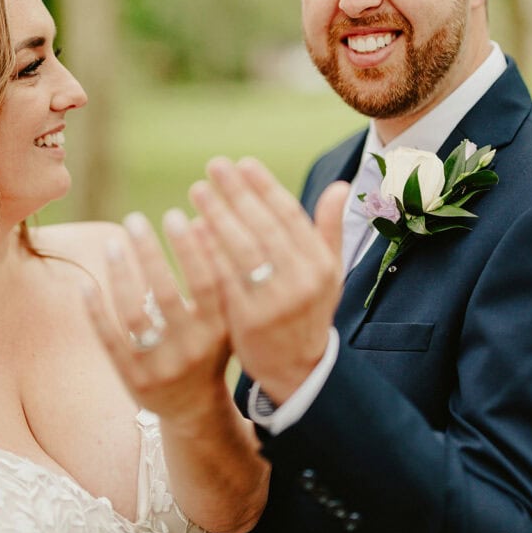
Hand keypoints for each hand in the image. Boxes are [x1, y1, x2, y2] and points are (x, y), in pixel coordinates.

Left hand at [85, 209, 230, 430]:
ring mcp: (160, 367)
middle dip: (148, 252)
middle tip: (135, 218)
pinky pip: (110, 341)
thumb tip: (200, 220)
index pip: (205, 281)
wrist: (196, 410)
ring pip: (134, 314)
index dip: (190, 247)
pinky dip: (96, 311)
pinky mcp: (133, 380)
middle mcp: (190, 349)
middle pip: (164, 293)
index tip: (174, 214)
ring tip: (112, 243)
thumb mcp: (226, 316)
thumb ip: (218, 273)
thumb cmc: (212, 348)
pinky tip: (85, 284)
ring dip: (121, 274)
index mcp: (218, 330)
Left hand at [189, 156, 347, 404]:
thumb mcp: (329, 272)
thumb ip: (329, 228)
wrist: (298, 369)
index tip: (243, 162)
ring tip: (197, 190)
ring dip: (218, 216)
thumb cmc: (308, 311)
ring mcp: (275, 302)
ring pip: (242, 250)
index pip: (290, 215)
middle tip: (213, 166)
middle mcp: (302, 280)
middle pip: (263, 228)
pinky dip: (208, 252)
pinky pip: (225, 278)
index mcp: (320, 264)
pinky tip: (191, 230)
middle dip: (236, 193)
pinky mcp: (248, 320)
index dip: (265, 187)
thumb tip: (340, 184)